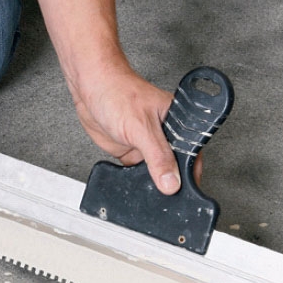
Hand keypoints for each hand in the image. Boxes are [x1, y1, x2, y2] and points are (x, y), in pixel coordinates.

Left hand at [70, 64, 202, 193]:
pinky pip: (140, 174)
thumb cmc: (117, 92)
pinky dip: (137, 181)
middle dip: (172, 183)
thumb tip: (171, 182)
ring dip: (154, 183)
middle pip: (177, 167)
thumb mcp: (141, 127)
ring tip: (151, 192)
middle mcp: (167, 137)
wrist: (89, 87)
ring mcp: (150, 146)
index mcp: (179, 124)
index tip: (186, 191)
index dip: (191, 175)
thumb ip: (158, 157)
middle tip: (167, 195)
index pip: (192, 155)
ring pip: (158, 173)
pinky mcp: (134, 153)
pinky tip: (135, 182)